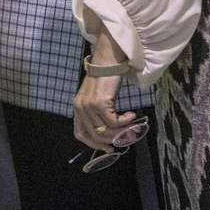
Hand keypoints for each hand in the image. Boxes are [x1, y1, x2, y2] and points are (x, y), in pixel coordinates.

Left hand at [72, 32, 136, 150]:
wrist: (108, 61)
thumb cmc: (105, 79)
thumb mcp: (97, 99)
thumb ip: (99, 114)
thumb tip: (112, 133)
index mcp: (77, 108)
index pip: (80, 134)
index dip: (93, 144)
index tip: (108, 147)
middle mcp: (80, 108)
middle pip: (95, 135)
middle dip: (112, 140)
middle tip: (126, 138)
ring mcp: (89, 106)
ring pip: (105, 131)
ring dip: (121, 131)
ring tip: (132, 126)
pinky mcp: (100, 103)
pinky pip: (113, 122)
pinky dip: (125, 122)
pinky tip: (132, 115)